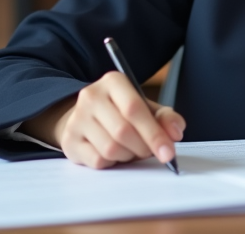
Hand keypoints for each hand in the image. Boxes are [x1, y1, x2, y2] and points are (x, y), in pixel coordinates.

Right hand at [22, 71, 185, 168]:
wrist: (86, 117)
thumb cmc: (121, 113)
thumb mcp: (147, 108)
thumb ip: (165, 118)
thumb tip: (176, 132)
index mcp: (113, 81)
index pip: (134, 108)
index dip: (154, 133)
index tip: (168, 153)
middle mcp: (91, 96)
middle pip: (123, 131)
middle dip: (143, 148)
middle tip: (150, 151)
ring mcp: (76, 118)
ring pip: (110, 149)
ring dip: (128, 156)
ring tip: (130, 149)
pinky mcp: (69, 140)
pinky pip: (97, 161)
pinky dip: (112, 163)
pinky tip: (114, 154)